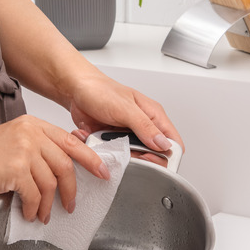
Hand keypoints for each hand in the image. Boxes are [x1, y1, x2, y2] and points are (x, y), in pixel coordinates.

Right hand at [0, 115, 108, 222]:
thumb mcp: (13, 143)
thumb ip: (38, 151)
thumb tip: (64, 171)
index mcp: (33, 125)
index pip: (71, 142)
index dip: (91, 159)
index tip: (102, 172)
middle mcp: (30, 133)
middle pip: (66, 164)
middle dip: (72, 189)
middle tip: (71, 205)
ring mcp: (23, 149)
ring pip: (50, 183)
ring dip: (49, 204)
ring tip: (44, 214)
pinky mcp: (14, 168)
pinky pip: (35, 195)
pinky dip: (35, 208)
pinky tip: (30, 213)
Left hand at [67, 74, 182, 165]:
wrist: (76, 90)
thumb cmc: (100, 91)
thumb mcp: (125, 108)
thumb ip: (145, 127)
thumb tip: (163, 144)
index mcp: (153, 116)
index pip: (172, 141)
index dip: (167, 155)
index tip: (151, 158)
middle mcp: (144, 126)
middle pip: (155, 154)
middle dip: (142, 158)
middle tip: (129, 155)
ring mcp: (129, 135)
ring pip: (135, 157)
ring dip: (123, 156)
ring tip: (112, 146)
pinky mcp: (115, 141)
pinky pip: (118, 155)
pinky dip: (109, 154)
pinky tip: (101, 145)